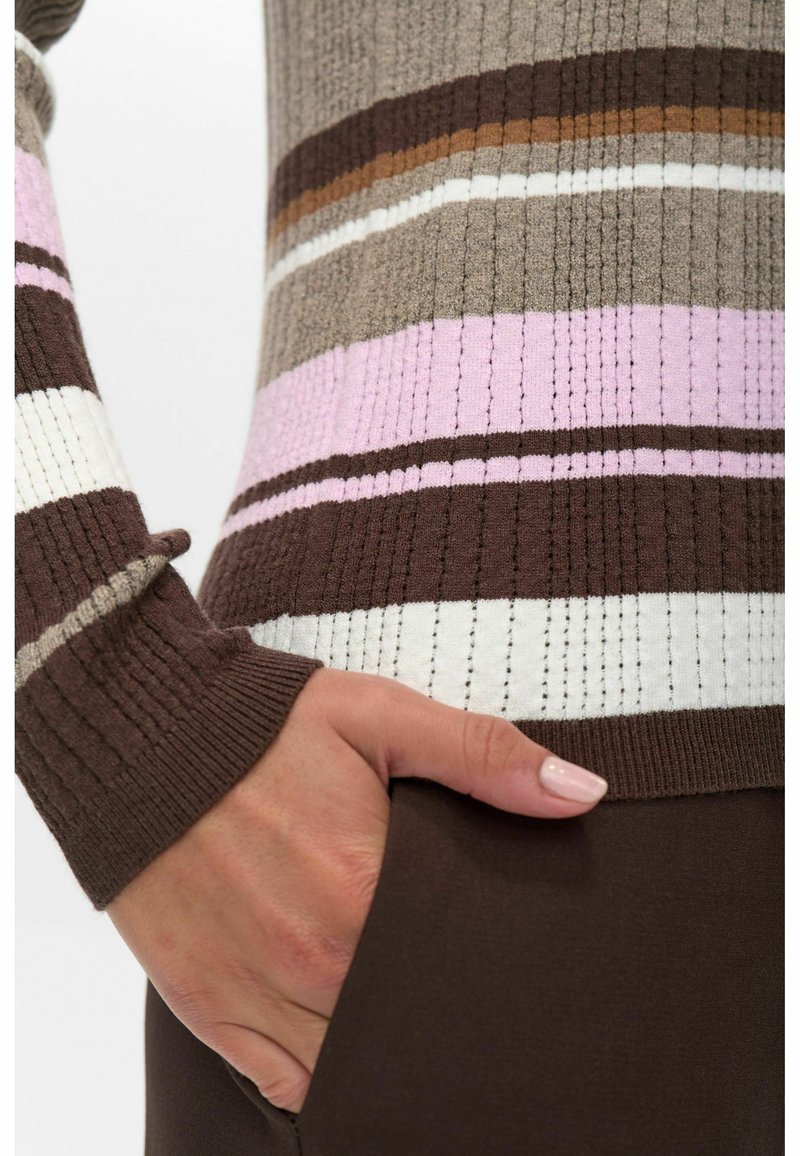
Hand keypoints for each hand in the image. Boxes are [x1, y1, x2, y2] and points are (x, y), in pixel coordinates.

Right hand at [107, 668, 606, 1111]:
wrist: (141, 738)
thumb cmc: (261, 726)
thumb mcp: (378, 717)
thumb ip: (482, 756)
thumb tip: (582, 793)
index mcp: (363, 892)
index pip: (458, 967)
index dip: (487, 972)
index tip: (506, 966)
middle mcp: (313, 959)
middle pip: (409, 1023)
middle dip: (442, 1013)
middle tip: (466, 996)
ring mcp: (258, 991)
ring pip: (353, 1066)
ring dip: (388, 1050)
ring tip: (417, 1023)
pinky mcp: (209, 1005)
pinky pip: (286, 1084)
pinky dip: (323, 1076)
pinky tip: (351, 1047)